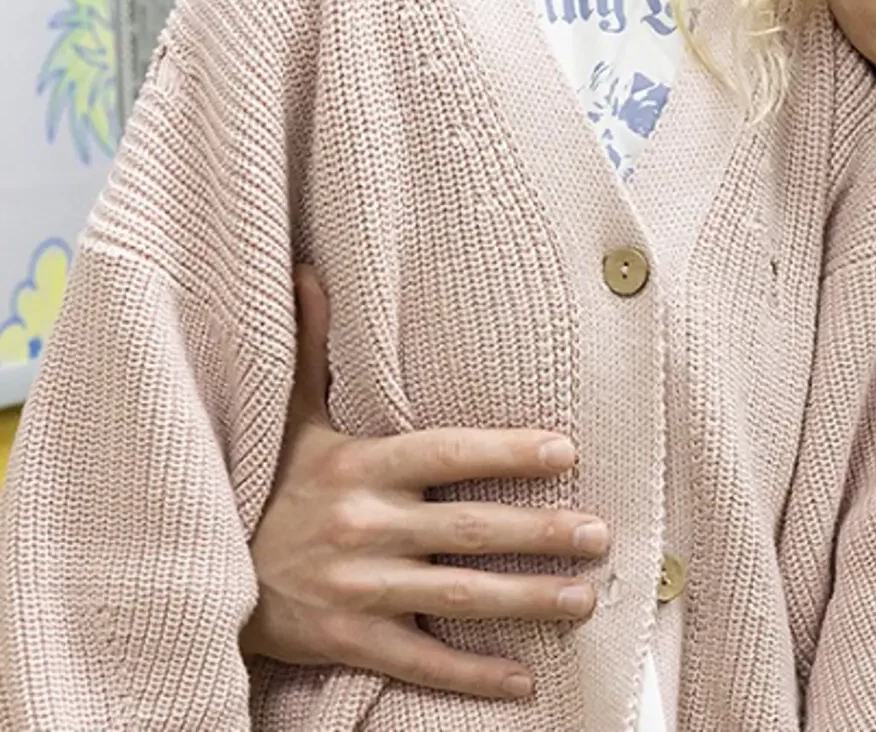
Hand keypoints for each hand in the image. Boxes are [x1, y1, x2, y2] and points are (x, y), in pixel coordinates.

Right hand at [243, 270, 611, 699]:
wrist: (199, 571)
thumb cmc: (261, 486)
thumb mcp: (288, 418)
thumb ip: (312, 349)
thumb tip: (308, 272)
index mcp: (359, 467)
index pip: (446, 454)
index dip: (505, 453)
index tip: (564, 452)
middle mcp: (364, 527)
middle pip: (468, 530)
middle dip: (540, 535)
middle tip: (599, 536)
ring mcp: (358, 589)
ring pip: (457, 596)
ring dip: (527, 601)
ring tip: (585, 599)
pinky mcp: (348, 639)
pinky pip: (420, 659)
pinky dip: (473, 674)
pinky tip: (524, 680)